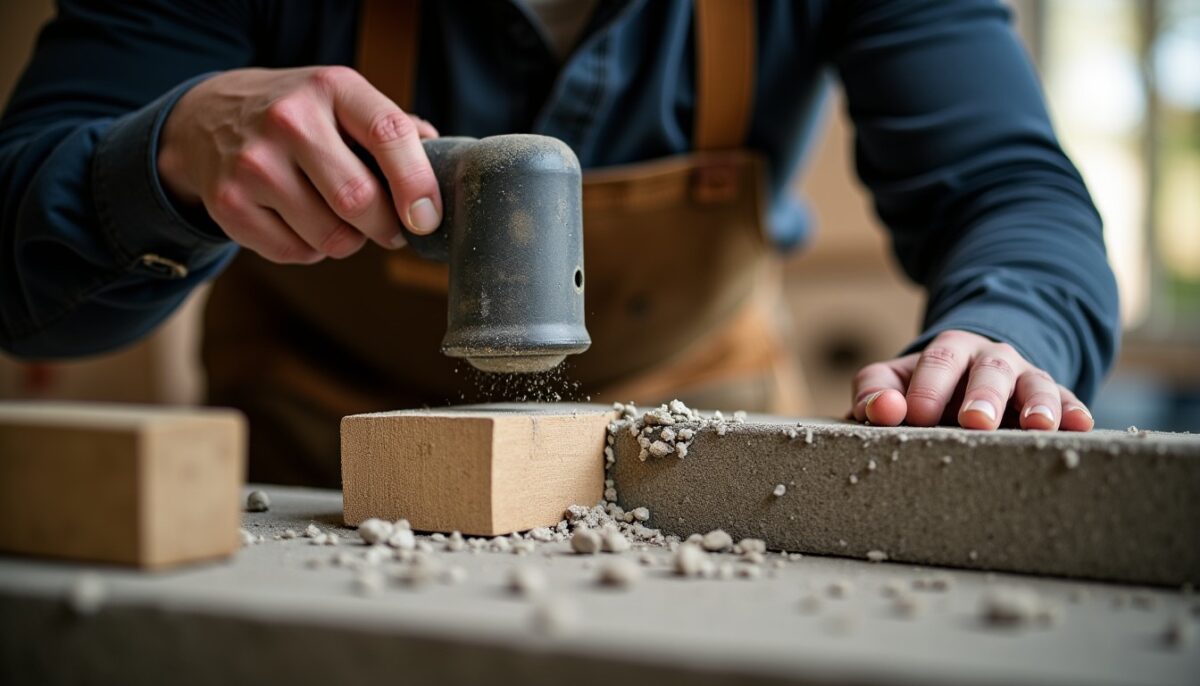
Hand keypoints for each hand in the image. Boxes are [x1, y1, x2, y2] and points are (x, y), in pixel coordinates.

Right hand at [158, 66, 439, 263]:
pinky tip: (301, 222)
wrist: (207, 118)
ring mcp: (253, 163)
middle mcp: (288, 120)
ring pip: (331, 237)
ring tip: (340, 219)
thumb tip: (446, 167)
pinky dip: (311, 250)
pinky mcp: (229, 204)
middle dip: (387, 227)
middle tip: (392, 229)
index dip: (418, 183)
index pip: (389, 134)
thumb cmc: (300, 117)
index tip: (427, 218)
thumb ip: (396, 131)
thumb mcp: (344, 101)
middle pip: (359, 200)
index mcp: (332, 88)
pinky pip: (297, 253)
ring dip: (350, 241)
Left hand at [850, 330, 1093, 430]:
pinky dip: (1073, 412)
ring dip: (1037, 404)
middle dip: (984, 395)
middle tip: (975, 422)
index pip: (939, 362)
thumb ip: (874, 391)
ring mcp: (1024, 378)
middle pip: (990, 370)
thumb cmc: (921, 388)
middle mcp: (991, 359)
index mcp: (949, 351)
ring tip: (1038, 426)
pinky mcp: (1051, 399)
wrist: (966, 377)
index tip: (917, 415)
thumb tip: (882, 409)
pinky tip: (1083, 426)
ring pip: (1035, 383)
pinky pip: (1066, 400)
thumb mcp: (892, 382)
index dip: (928, 387)